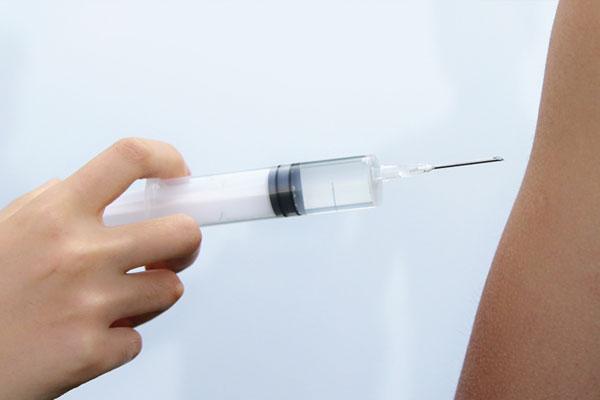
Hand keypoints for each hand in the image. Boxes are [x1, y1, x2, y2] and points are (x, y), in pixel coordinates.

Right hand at [0, 138, 201, 398]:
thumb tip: (101, 190)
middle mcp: (78, 253)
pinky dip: (117, 340)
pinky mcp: (91, 352)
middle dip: (187, 241)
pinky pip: (135, 339)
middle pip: (181, 231)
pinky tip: (85, 337)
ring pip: (170, 288)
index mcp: (55, 214)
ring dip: (152, 295)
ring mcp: (88, 304)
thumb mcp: (7, 229)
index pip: (129, 158)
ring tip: (117, 300)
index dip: (166, 160)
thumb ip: (53, 204)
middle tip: (173, 250)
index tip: (178, 175)